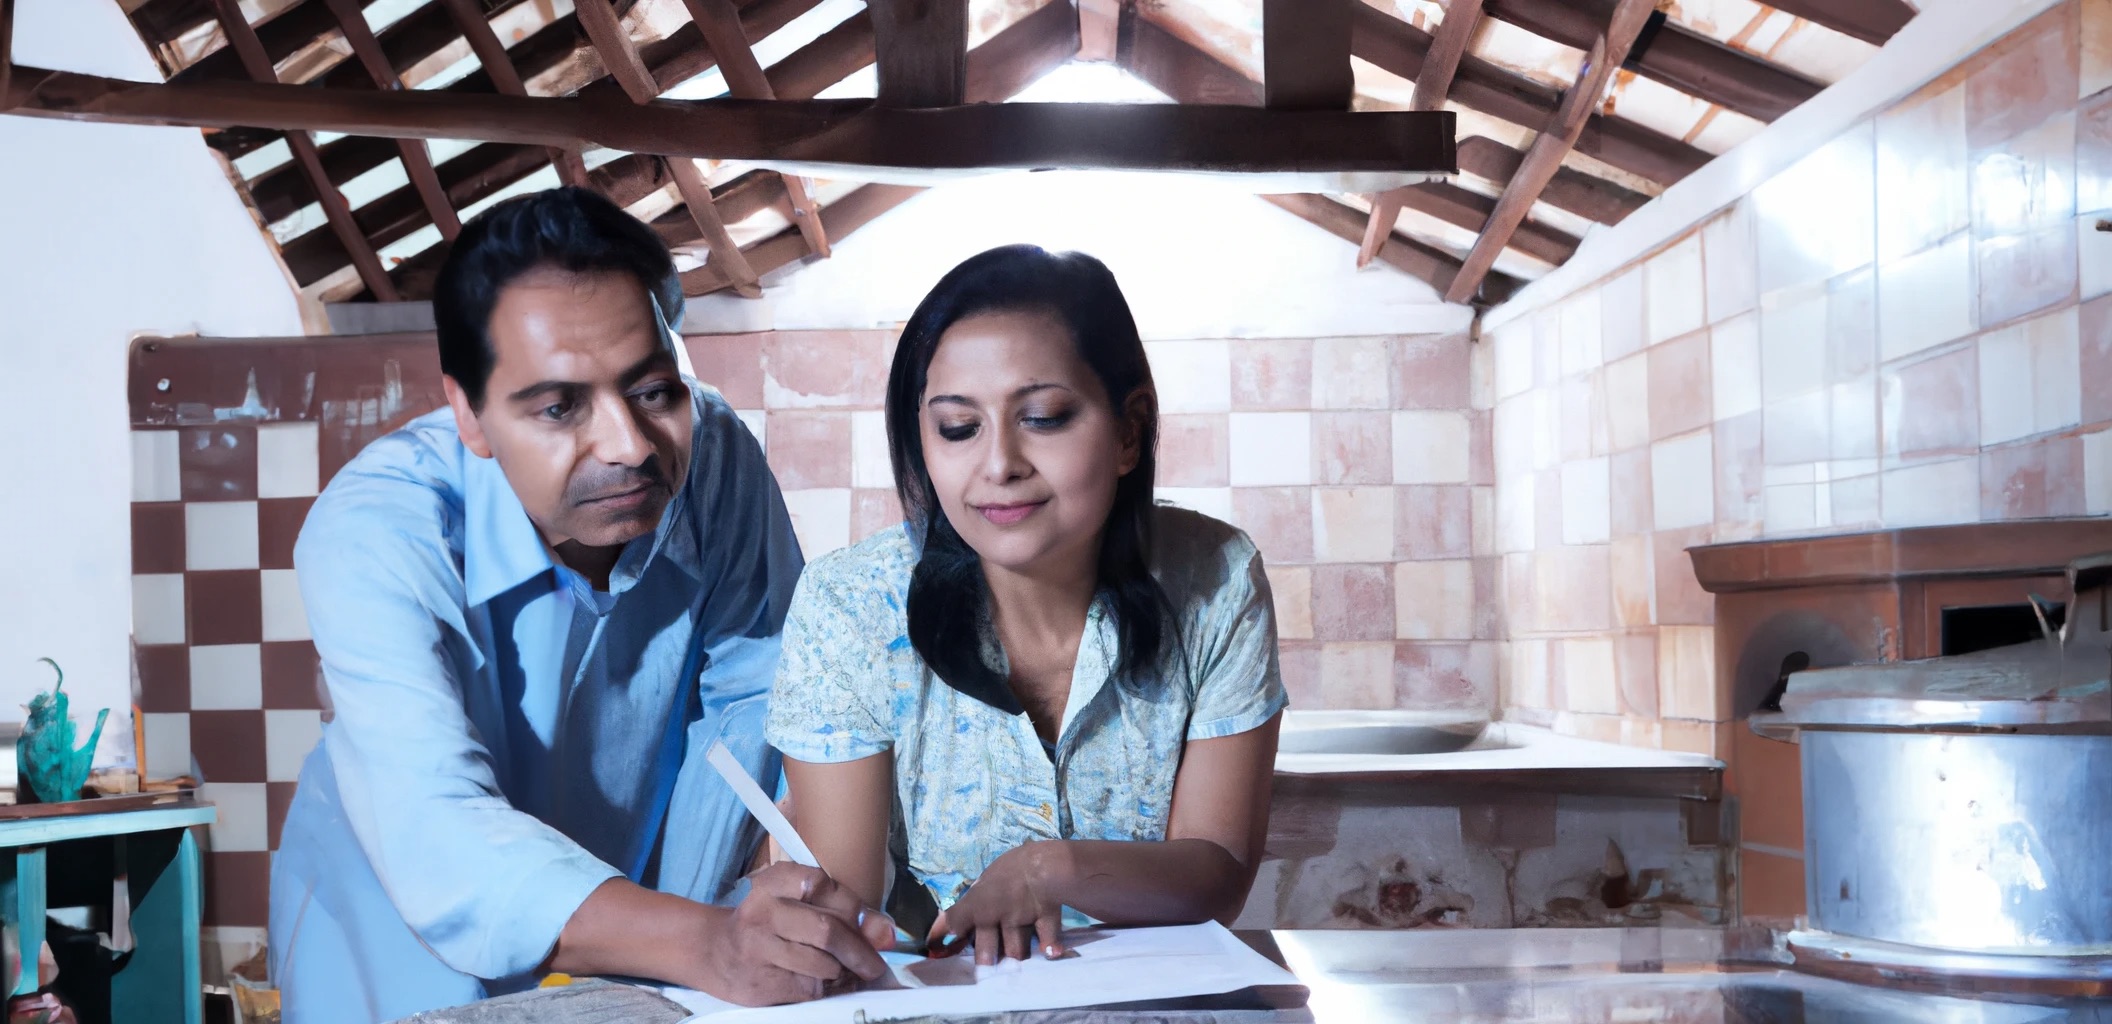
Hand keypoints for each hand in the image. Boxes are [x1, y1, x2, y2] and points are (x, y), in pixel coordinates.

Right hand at [696, 863, 897, 1005]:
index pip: (824, 885)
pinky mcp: (759, 983)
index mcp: (773, 883)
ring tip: (845, 973)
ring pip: (822, 965)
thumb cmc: (766, 923)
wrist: (713, 951)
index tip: (873, 927)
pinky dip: (827, 990)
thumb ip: (841, 910)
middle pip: (827, 930)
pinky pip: (809, 990)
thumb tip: (885, 933)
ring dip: (842, 973)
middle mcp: (762, 912)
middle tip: (874, 965)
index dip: (855, 908)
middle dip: (859, 951)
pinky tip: (826, 986)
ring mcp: (757, 949)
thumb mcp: (796, 903)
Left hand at [926, 841, 1072, 965]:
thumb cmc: (1013, 864)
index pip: (952, 922)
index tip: (933, 946)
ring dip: (1015, 956)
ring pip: (1015, 951)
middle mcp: (994, 919)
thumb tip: (973, 901)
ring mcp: (1018, 926)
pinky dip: (1050, 948)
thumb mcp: (989, 875)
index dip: (940, 936)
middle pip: (985, 952)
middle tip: (985, 964)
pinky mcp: (1041, 927)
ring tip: (1015, 960)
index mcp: (976, 905)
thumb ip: (981, 893)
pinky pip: (1046, 942)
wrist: (1045, 866)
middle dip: (984, 960)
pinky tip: (1051, 953)